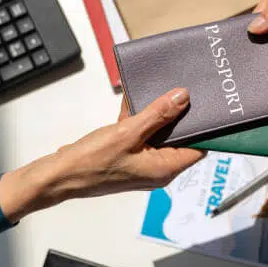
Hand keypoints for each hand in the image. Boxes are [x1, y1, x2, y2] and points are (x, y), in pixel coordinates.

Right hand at [0, 89, 203, 220]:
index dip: (205, 127)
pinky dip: (138, 120)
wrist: (60, 176)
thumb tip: (182, 98)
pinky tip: (133, 100)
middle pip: (179, 139)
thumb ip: (157, 114)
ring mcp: (142, 164)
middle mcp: (157, 169)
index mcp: (164, 169)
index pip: (199, 149)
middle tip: (184, 90)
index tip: (207, 105)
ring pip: (158, 135)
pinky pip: (141, 136)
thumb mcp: (128, 133)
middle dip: (179, 115)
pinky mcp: (128, 157)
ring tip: (158, 90)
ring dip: (156, 114)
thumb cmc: (91, 162)